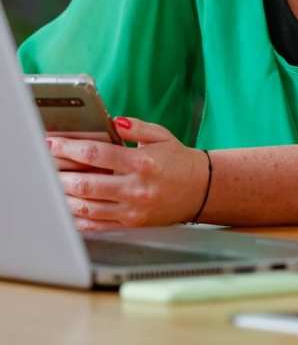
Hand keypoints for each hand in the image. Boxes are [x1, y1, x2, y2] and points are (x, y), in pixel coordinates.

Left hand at [47, 117, 209, 231]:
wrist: (201, 189)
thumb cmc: (179, 160)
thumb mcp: (162, 136)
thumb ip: (136, 127)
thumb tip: (112, 121)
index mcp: (142, 162)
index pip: (98, 154)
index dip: (71, 148)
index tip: (54, 143)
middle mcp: (135, 188)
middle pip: (86, 182)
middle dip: (60, 173)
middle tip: (46, 163)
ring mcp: (131, 209)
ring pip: (86, 205)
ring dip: (64, 195)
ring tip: (52, 183)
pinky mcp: (130, 225)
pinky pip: (95, 224)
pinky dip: (76, 216)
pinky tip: (67, 205)